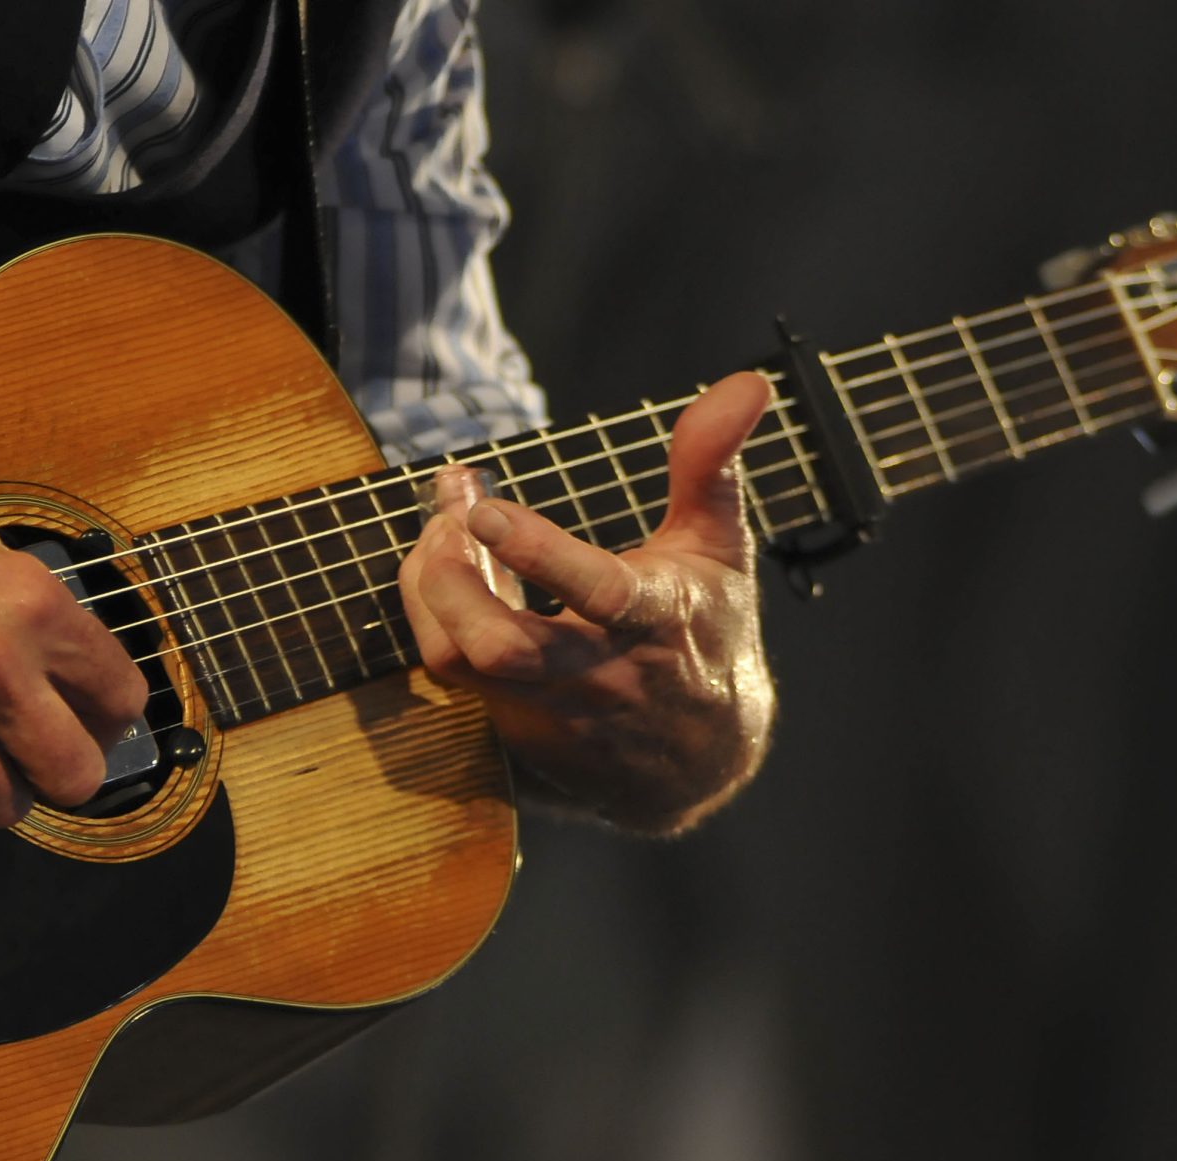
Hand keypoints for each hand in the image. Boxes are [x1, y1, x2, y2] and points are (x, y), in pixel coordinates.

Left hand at [396, 371, 777, 834]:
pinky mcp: (518, 743)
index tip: (481, 505)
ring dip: (431, 592)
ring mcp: (553, 718)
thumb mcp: (718, 549)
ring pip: (458, 664)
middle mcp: (600, 678)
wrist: (703, 761)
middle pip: (497, 646)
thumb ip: (711, 465)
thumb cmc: (707, 635)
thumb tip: (745, 383)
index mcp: (656, 620)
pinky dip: (437, 625)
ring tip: (443, 539)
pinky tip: (452, 586)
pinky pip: (452, 686)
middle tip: (447, 515)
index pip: (596, 592)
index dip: (533, 550)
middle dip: (448, 574)